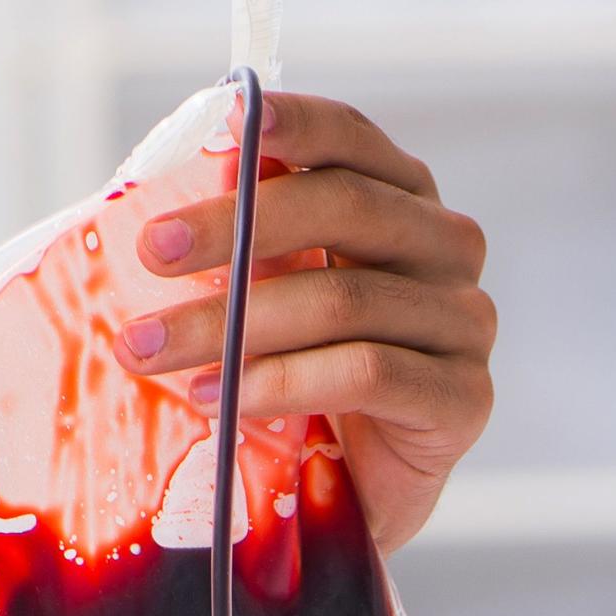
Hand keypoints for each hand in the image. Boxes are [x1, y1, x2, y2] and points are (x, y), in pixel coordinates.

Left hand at [114, 90, 495, 553]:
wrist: (356, 497)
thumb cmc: (303, 380)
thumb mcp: (267, 293)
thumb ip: (246, 238)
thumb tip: (176, 188)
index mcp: (403, 201)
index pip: (354, 139)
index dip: (295, 121)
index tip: (227, 118)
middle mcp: (447, 250)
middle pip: (346, 208)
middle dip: (235, 227)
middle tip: (150, 252)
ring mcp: (465, 323)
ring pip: (344, 300)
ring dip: (233, 325)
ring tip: (152, 350)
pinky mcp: (465, 398)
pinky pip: (368, 373)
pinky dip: (283, 382)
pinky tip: (223, 399)